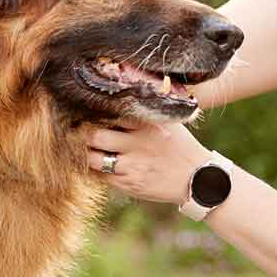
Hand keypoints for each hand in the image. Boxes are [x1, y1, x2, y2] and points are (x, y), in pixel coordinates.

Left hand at [84, 121, 210, 205]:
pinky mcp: (129, 184)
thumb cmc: (181, 146)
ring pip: (93, 158)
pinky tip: (96, 164)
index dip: (93, 112)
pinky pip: (101, 177)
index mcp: (147, 124)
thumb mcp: (169, 122)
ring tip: (86, 148)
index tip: (84, 110)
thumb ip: (147, 110)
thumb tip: (122, 92)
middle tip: (77, 131)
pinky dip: (94, 170)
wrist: (199, 179)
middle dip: (83, 133)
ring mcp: (132, 166)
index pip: (109, 113)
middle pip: (95, 135)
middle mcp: (138, 144)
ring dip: (86, 154)